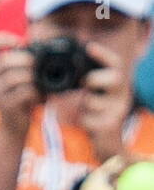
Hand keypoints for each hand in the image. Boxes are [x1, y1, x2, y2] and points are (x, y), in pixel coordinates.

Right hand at [0, 31, 37, 137]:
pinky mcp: (5, 105)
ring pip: (12, 77)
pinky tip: (40, 95)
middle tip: (37, 65)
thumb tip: (37, 32)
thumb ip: (26, 55)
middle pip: (3, 61)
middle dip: (24, 60)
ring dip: (31, 76)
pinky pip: (22, 92)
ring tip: (40, 81)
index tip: (19, 42)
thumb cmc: (23, 95)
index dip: (1, 38)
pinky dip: (35, 91)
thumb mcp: (23, 73)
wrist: (16, 124)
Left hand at [79, 41, 134, 162]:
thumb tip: (67, 77)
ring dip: (83, 107)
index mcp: (118, 82)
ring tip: (87, 111)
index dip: (103, 54)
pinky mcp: (111, 123)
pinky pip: (87, 119)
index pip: (115, 63)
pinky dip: (82, 121)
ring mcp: (119, 108)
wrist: (108, 143)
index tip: (88, 47)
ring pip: (93, 101)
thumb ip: (86, 84)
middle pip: (114, 77)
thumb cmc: (97, 115)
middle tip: (85, 85)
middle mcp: (123, 92)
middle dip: (94, 80)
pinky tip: (88, 123)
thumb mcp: (93, 96)